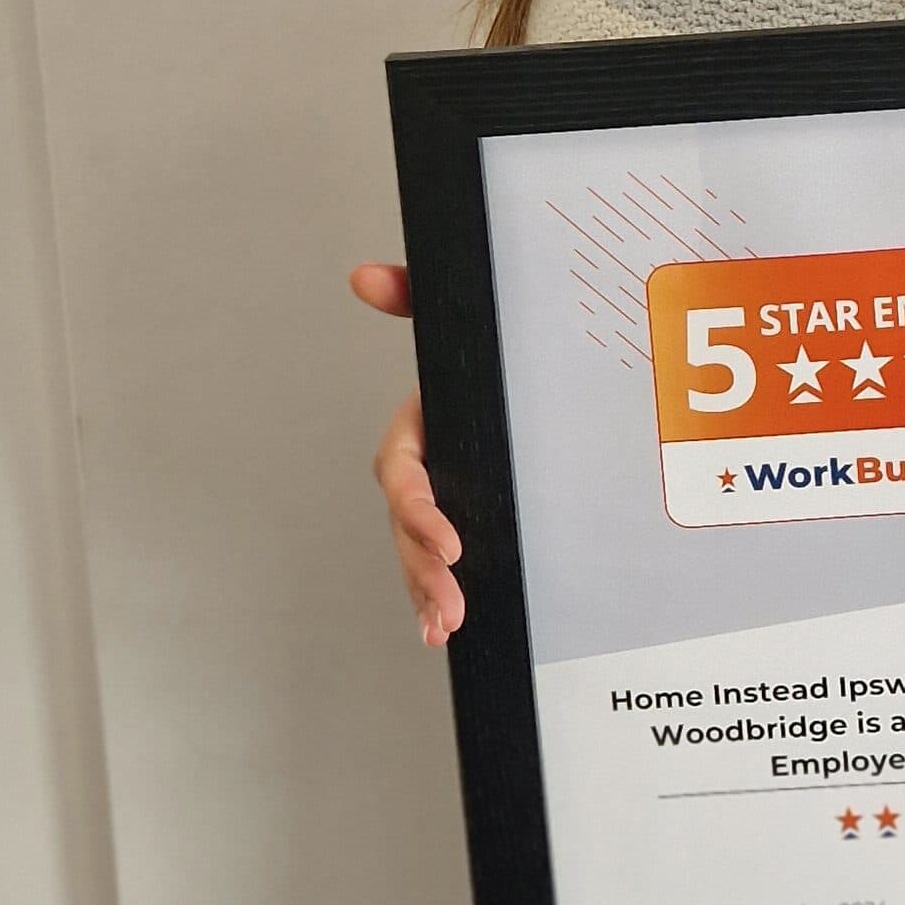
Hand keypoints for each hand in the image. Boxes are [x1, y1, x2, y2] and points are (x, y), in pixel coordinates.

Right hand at [350, 262, 461, 649]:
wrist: (538, 369)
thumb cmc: (491, 348)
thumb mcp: (462, 316)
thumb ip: (415, 293)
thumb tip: (367, 276)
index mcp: (422, 425)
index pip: (403, 472)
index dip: (419, 507)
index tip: (450, 538)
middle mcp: (427, 465)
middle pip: (407, 526)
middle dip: (422, 567)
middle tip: (450, 601)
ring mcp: (446, 495)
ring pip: (418, 551)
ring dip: (425, 590)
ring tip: (443, 625)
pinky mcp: (471, 517)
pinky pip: (441, 562)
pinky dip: (434, 595)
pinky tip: (442, 628)